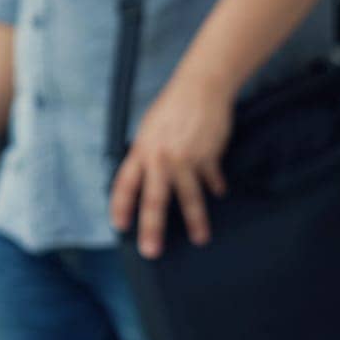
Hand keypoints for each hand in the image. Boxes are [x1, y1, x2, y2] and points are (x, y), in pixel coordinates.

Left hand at [109, 74, 231, 258]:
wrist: (200, 88)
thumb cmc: (173, 106)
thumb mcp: (150, 129)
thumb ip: (146, 153)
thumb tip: (147, 175)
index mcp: (142, 151)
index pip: (125, 185)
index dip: (121, 207)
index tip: (120, 226)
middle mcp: (161, 158)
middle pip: (154, 200)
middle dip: (152, 228)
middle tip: (151, 250)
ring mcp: (186, 159)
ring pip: (189, 197)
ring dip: (196, 221)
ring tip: (200, 238)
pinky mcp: (208, 156)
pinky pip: (211, 179)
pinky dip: (215, 187)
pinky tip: (218, 193)